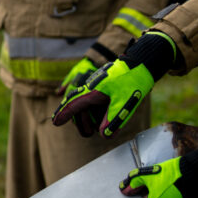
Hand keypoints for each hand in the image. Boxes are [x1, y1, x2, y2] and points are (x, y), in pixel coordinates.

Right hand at [53, 31, 175, 137]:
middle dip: (81, 122)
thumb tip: (104, 135)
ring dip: (91, 116)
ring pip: (87, 103)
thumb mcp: (124, 103)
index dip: (64, 114)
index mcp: (93, 91)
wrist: (143, 63)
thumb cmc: (133, 81)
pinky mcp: (105, 85)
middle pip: (78, 106)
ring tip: (100, 127)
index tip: (55, 122)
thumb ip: (112, 120)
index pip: (74, 105)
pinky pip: (95, 99)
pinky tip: (106, 116)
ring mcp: (98, 86)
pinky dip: (97, 110)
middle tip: (87, 134)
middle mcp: (92, 88)